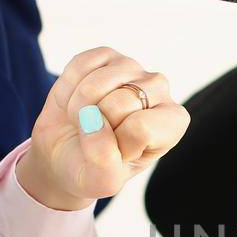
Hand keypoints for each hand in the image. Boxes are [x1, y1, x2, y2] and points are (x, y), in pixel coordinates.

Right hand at [17, 48, 188, 211]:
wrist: (63, 154)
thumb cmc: (92, 168)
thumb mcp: (101, 181)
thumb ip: (103, 159)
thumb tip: (92, 119)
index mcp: (172, 123)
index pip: (141, 129)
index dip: (118, 145)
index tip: (117, 151)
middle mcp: (160, 90)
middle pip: (120, 104)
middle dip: (95, 126)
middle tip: (96, 135)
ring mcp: (133, 68)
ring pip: (96, 84)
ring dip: (78, 108)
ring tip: (84, 119)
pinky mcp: (105, 55)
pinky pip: (80, 66)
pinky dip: (67, 88)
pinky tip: (75, 101)